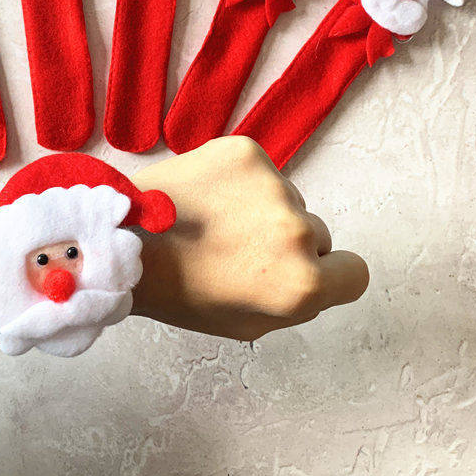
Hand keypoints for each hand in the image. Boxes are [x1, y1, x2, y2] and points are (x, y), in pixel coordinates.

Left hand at [130, 137, 368, 340]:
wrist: (121, 243)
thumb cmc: (179, 290)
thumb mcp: (248, 324)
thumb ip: (296, 301)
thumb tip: (318, 272)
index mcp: (300, 284)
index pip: (354, 272)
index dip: (328, 273)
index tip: (300, 269)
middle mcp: (295, 231)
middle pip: (316, 233)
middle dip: (285, 242)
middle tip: (236, 248)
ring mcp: (271, 185)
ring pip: (286, 199)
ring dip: (260, 208)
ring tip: (211, 221)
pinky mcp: (244, 151)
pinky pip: (260, 170)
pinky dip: (240, 180)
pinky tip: (206, 195)